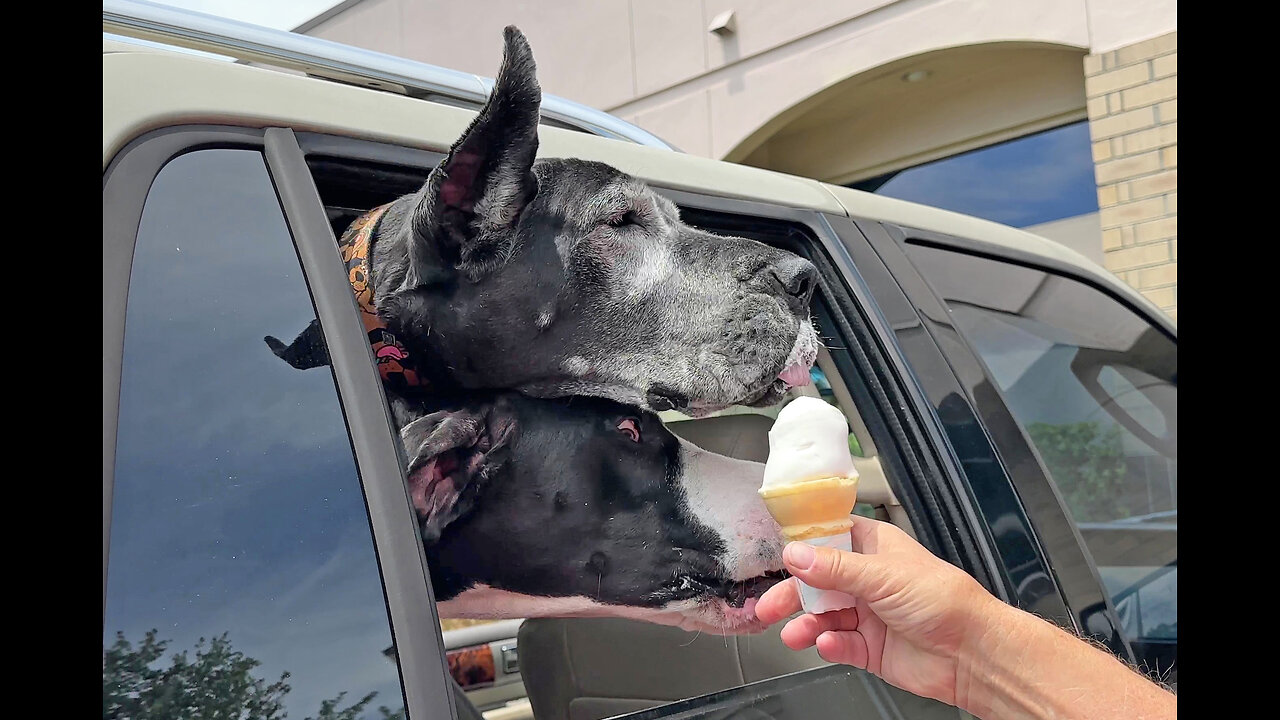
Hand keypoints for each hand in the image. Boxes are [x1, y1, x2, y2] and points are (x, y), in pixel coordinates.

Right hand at [755, 515, 1000, 707]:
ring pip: (823, 617)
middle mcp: (868, 579)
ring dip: (806, 625)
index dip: (802, 547)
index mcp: (874, 548)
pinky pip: (839, 645)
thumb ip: (834, 567)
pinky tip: (828, 645)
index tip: (777, 555)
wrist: (972, 653)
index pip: (828, 539)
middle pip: (817, 583)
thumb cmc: (944, 600)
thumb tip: (796, 555)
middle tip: (768, 607)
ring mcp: (869, 614)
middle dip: (792, 595)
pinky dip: (829, 646)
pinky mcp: (871, 648)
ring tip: (795, 634)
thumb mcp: (882, 574)